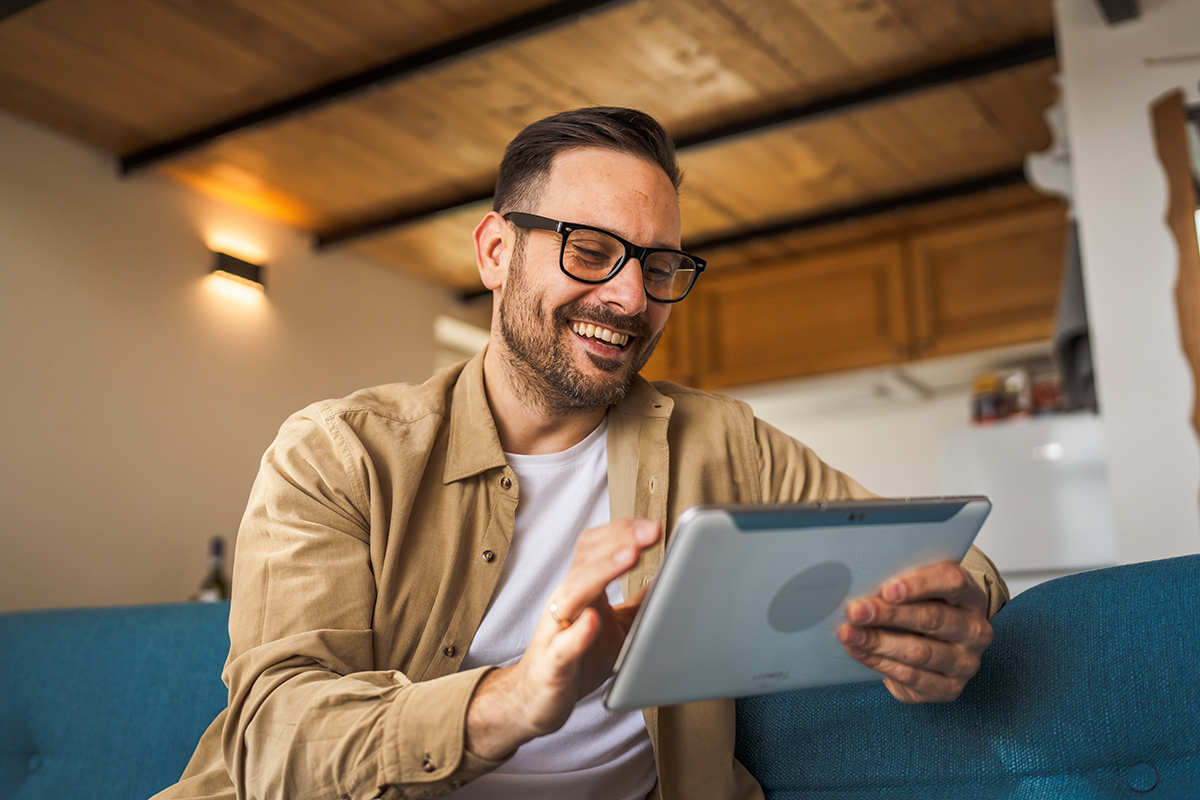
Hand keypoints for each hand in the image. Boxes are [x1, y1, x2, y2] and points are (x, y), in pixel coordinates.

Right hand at [465, 518, 659, 758]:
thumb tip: (667, 578)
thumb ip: (638, 603)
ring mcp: (556, 632)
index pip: (593, 548)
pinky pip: (563, 646)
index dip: (621, 533)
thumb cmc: (576, 659)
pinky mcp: (553, 664)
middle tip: (649, 531)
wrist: (536, 700)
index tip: (652, 527)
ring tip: (630, 555)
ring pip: (573, 593)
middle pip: (585, 561)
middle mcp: (565, 603)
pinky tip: (594, 621)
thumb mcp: (616, 626)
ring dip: (602, 572)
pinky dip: (578, 633)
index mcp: (581, 590)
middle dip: (618, 541)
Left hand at [837, 561, 992, 703]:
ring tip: (850, 634)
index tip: (887, 589)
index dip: (919, 584)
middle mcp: (975, 630)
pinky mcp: (950, 688)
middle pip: (932, 618)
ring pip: (920, 651)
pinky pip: (913, 677)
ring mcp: (965, 662)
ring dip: (879, 642)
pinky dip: (881, 664)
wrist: (938, 645)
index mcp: (971, 595)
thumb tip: (861, 581)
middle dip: (888, 614)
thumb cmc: (923, 608)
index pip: (952, 582)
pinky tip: (860, 653)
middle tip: (855, 611)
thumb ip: (900, 584)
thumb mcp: (918, 590)